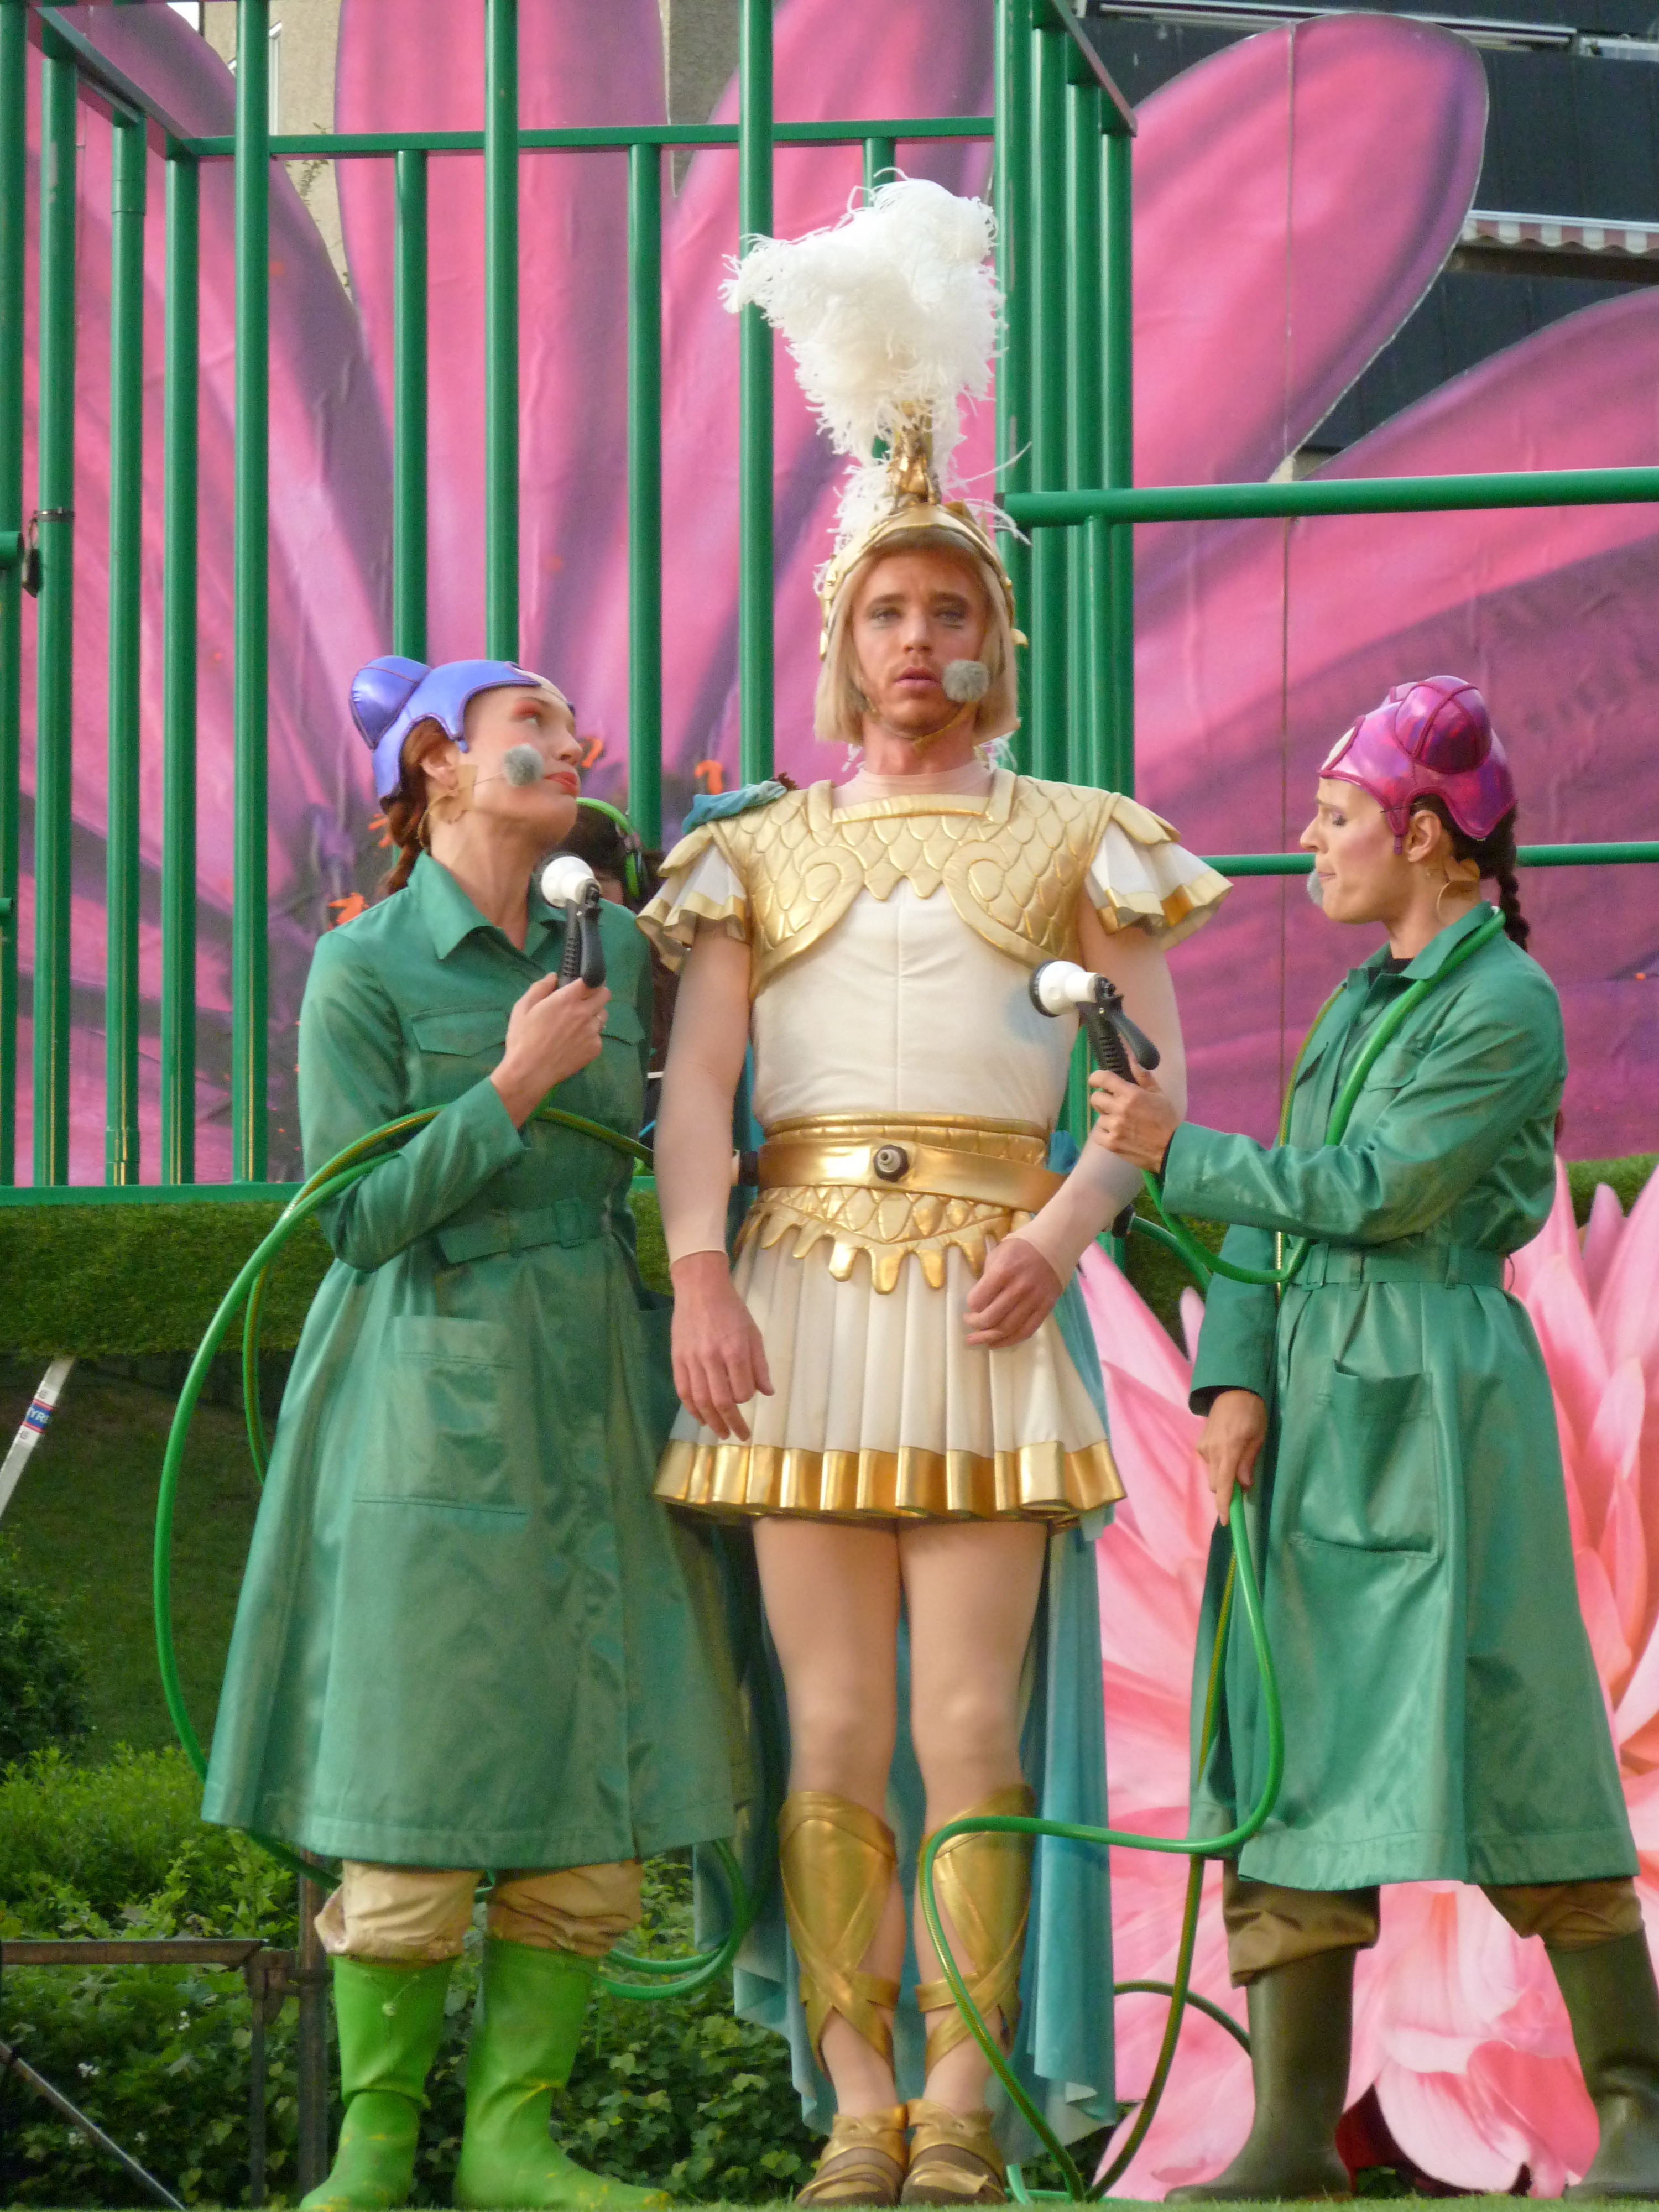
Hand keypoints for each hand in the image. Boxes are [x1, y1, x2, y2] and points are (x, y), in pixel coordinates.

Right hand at [490, 976, 608, 1125]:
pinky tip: (574, 1044)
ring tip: (577, 1025)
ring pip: (602, 1016)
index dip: (589, 980)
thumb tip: (553, 976)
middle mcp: (585, 1013)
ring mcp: (593, 1032)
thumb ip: (540, 988)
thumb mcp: (523, 1008)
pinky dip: (590, 1037)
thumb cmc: (523, 1038)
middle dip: (597, 994)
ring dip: (593, 1016)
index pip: (592, 980)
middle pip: (605, 995)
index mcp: (567, 999)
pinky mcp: (595, 1049)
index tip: (583, 984)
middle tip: (584, 1002)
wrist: (530, 1072)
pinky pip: (598, 1036)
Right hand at [669, 1250, 773, 1440]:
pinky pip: (683, 1390)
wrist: (700, 1288)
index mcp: (734, 1350)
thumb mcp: (753, 1333)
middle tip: (739, 1435)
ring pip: (700, 1400)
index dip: (746, 1399)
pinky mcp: (677, 1359)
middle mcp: (712, 1358)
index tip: (747, 1399)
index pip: (742, 1390)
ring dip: (711, 1421)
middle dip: (731, 1423)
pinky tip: (700, 1418)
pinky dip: (691, 1408)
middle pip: (721, 1401)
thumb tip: (767, 1393)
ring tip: (720, 1433)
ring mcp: (692, 1360)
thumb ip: (759, 1364)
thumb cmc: (732, 1309)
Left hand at [963, 1236, 1063, 1348]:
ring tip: (978, 1340)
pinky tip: (996, 1343)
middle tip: (970, 1323)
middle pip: (991, 1318)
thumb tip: (977, 1303)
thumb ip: (986, 1279)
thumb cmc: (1019, 1249)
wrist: (1054, 1245)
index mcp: (1003, 1271)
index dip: (970, 1307)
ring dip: (989, 1338)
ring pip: (1008, 1329)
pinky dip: (1009, 1341)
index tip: (969, 1308)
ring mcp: (1034, 1300)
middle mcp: (1019, 1288)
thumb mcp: (996, 1255)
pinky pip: (1026, 1331)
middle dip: (976, 1325)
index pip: (978, 1300)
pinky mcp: (1046, 1308)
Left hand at [1088, 1064, 1180, 1171]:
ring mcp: (1114, 1127)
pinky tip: (1116, 1134)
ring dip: (1107, 1118)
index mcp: (1131, 1094)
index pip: (1103, 1078)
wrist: (1171, 1149)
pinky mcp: (1111, 1143)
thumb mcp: (1159, 1094)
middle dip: (1103, 1099)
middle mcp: (1119, 1109)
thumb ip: (1143, 1076)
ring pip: (1098, 1117)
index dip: (1096, 1078)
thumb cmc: (1167, 1120)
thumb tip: (1131, 1058)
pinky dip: (1104, 1134)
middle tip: (1113, 1105)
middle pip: (1095, 1098)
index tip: (1096, 1081)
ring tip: (1121, 1123)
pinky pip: (1097, 1134)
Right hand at [1197, 1389, 1267, 1526]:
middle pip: (1215, 1485)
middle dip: (1227, 1491)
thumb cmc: (1251, 1413)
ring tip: (1237, 1461)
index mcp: (1229, 1449)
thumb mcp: (1258, 1437)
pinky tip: (1228, 1452)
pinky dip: (1219, 1466)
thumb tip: (1244, 1486)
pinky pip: (1209, 1464)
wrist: (1232, 1390)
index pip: (1223, 1484)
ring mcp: (1203, 1448)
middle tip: (1243, 1484)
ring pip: (1212, 1475)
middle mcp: (1212, 1451)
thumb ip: (1249, 1462)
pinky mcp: (1200, 1444)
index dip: (1224, 1505)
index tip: (1226, 1521)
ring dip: (1223, 1477)